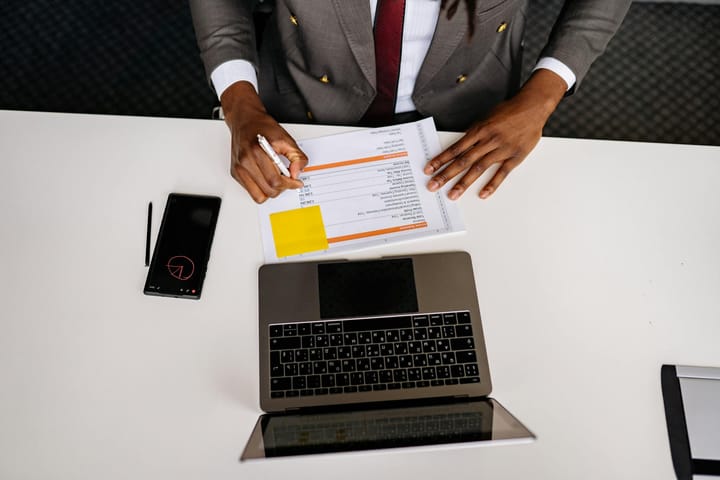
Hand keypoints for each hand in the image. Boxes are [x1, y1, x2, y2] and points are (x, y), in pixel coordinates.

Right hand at [221, 81, 308, 202]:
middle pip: (268, 190)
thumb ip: (296, 156)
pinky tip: (266, 177)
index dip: (290, 184)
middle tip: (288, 180)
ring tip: (276, 179)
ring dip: (271, 191)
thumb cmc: (262, 127)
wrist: (245, 120)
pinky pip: (251, 191)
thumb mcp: (285, 138)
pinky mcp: (235, 173)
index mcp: (257, 152)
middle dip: (282, 188)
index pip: (275, 180)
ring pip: (259, 196)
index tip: (296, 182)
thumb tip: (297, 173)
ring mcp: (238, 169)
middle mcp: (245, 162)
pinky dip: (262, 188)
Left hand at [424, 69, 566, 199]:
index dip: (441, 159)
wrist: (533, 107)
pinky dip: (492, 184)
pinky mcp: (515, 156)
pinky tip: (482, 194)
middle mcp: (488, 140)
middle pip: (463, 160)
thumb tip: (460, 147)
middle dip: (446, 174)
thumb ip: (474, 134)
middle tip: (433, 186)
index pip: (455, 148)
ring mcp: (502, 149)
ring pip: (479, 168)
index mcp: (479, 129)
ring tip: (453, 194)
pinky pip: (502, 172)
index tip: (429, 169)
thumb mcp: (486, 118)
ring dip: (464, 182)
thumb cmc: (509, 112)